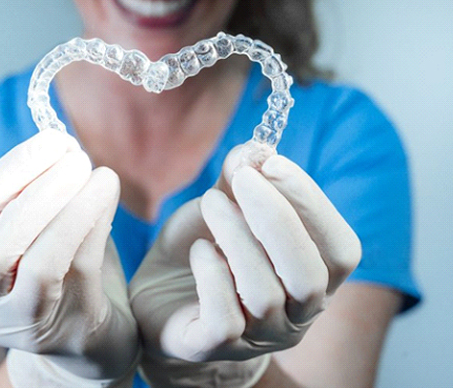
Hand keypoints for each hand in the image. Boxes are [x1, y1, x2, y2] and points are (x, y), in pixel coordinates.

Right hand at [0, 129, 137, 385]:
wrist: (87, 343)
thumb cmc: (63, 278)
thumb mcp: (37, 238)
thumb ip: (39, 201)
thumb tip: (62, 147)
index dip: (10, 171)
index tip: (52, 140)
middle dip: (37, 189)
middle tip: (75, 155)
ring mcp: (22, 322)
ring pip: (39, 262)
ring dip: (70, 208)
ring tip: (99, 173)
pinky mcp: (65, 330)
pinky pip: (79, 271)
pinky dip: (95, 225)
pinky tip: (108, 196)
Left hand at [129, 144, 360, 386]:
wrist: (158, 295)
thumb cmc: (204, 249)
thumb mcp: (223, 207)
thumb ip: (240, 180)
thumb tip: (254, 150)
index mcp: (313, 278)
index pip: (340, 249)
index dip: (312, 203)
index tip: (273, 162)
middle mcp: (295, 315)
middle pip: (310, 276)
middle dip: (277, 218)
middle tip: (242, 178)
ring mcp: (258, 338)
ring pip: (265, 294)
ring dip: (236, 237)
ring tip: (211, 204)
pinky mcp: (215, 348)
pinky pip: (226, 320)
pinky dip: (213, 276)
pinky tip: (200, 251)